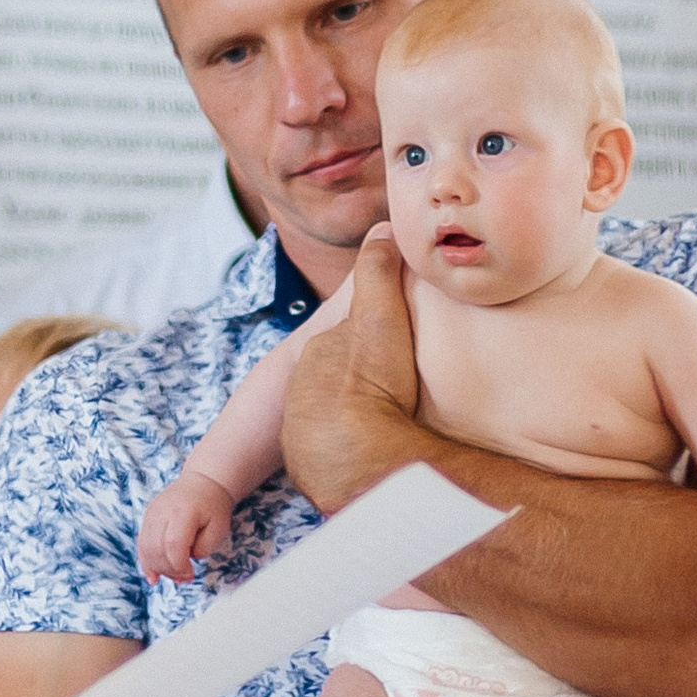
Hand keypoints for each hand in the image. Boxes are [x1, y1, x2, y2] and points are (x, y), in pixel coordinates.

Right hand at [140, 471, 236, 582]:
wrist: (203, 482)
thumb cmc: (213, 508)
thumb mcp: (219, 529)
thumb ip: (203, 548)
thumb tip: (184, 560)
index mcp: (184, 511)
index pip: (174, 544)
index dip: (179, 565)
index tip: (191, 574)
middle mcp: (163, 510)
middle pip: (156, 548)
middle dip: (169, 569)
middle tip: (185, 577)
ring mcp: (152, 513)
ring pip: (146, 548)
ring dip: (158, 568)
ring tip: (174, 576)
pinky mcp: (147, 517)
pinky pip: (142, 544)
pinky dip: (146, 562)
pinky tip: (153, 576)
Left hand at [280, 227, 422, 514]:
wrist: (353, 456)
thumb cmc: (369, 384)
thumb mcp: (379, 317)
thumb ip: (377, 271)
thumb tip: (382, 227)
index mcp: (320, 355)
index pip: (344, 341)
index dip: (368, 341)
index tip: (389, 350)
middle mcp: (303, 392)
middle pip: (336, 380)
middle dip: (358, 382)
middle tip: (393, 390)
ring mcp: (304, 432)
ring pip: (333, 419)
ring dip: (356, 422)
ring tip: (388, 427)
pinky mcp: (311, 469)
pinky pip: (334, 457)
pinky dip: (352, 454)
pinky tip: (374, 457)